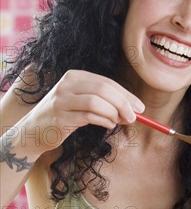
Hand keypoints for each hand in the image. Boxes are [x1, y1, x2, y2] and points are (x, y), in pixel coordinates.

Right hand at [15, 69, 143, 153]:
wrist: (33, 131)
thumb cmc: (65, 115)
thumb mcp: (84, 102)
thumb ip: (106, 102)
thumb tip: (134, 109)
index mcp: (75, 76)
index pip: (107, 82)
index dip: (126, 95)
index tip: (140, 107)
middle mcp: (66, 84)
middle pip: (103, 89)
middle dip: (123, 104)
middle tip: (133, 117)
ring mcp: (61, 100)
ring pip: (96, 102)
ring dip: (113, 114)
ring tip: (117, 122)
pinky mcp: (59, 117)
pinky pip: (88, 117)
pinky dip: (103, 121)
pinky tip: (108, 125)